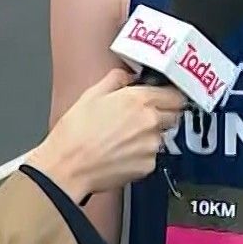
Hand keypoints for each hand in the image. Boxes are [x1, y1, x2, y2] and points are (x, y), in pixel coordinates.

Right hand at [24, 68, 183, 198]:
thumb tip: (126, 76)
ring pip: (162, 137)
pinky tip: (122, 152)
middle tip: (141, 117)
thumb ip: (115, 79)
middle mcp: (150, 122)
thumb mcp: (91, 95)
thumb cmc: (75, 134)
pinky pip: (152, 156)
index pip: (175, 94)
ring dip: (150, 135)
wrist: (67, 167)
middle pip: (174, 115)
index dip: (169, 95)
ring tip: (124, 138)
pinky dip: (142, 154)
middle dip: (163, 114)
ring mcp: (152, 146)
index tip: (164, 96)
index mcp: (139, 100)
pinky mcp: (148, 166)